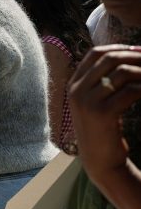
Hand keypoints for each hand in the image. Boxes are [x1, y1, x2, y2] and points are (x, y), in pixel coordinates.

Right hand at [69, 44, 140, 182]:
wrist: (99, 160)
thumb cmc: (102, 129)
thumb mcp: (94, 103)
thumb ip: (101, 82)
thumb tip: (125, 57)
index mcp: (73, 85)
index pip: (95, 53)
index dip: (120, 48)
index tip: (138, 51)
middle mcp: (77, 91)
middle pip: (109, 59)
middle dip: (135, 56)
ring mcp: (88, 102)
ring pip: (122, 73)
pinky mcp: (103, 114)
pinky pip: (131, 91)